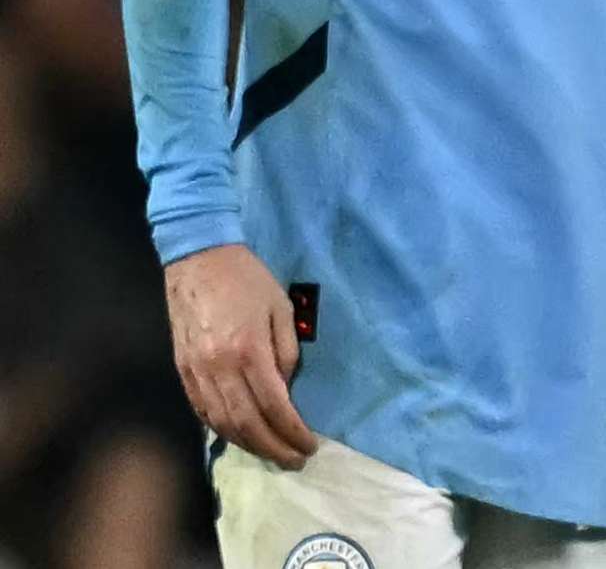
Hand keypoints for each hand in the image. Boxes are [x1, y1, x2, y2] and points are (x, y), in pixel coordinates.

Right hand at [163, 243, 319, 467]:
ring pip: (221, 423)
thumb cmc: (247, 280)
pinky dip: (221, 430)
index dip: (292, 432)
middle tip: (294, 460)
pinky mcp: (181, 370)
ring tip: (271, 454)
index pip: (274, 406)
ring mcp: (195, 372)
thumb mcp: (281, 308)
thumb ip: (285, 353)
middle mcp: (218, 368)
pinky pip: (201, 411)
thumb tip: (285, 389)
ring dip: (247, 445)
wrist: (197, 259)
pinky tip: (239, 437)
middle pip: (246, 424)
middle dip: (273, 448)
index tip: (310, 446)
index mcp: (248, 351)